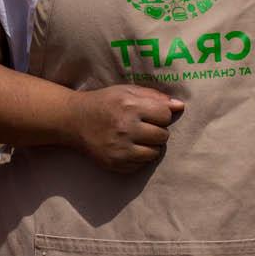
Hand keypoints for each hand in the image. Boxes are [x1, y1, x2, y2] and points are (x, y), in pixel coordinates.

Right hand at [65, 85, 183, 172]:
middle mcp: (126, 128)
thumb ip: (154, 96)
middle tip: (143, 126)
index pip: (166, 115)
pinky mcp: (116, 163)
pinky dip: (139, 156)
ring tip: (137, 137)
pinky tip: (128, 147)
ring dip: (150, 145)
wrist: (74, 121)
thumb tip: (180, 106)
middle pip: (163, 136)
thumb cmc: (105, 102)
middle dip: (157, 130)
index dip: (161, 114)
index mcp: (130, 106)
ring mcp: (121, 148)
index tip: (151, 113)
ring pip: (155, 153)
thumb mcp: (126, 91)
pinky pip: (142, 164)